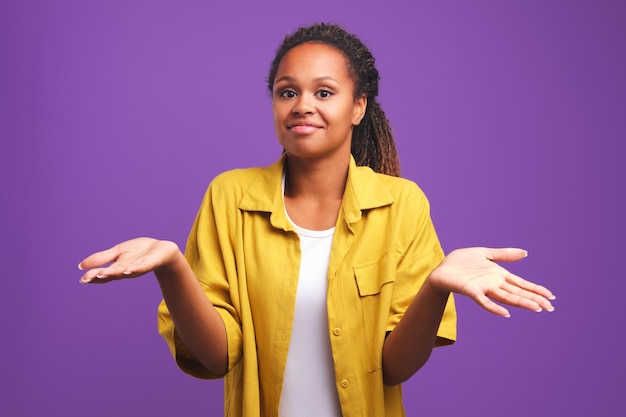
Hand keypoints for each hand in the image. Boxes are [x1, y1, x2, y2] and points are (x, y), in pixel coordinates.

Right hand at [78, 237, 180, 283]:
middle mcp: (126, 270)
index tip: (82, 279)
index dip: (93, 277)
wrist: (162, 249)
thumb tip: (81, 266)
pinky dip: (134, 269)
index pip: (102, 274)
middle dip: (99, 276)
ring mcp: (138, 267)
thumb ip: (102, 258)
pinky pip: (141, 267)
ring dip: (115, 273)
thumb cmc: (140, 252)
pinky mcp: (149, 263)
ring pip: (125, 272)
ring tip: (104, 273)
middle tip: (87, 278)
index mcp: (117, 268)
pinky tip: (127, 269)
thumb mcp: (118, 253)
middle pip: (111, 275)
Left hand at [428, 247, 555, 316]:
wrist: (442, 267)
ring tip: (536, 309)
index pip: (521, 283)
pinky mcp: (472, 291)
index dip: (535, 290)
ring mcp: (484, 289)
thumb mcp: (485, 253)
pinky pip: (484, 302)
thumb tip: (526, 253)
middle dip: (533, 299)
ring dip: (521, 303)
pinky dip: (495, 308)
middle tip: (550, 308)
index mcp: (499, 275)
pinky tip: (506, 314)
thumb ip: (504, 254)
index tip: (551, 297)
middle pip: (517, 292)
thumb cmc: (462, 261)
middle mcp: (494, 284)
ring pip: (506, 297)